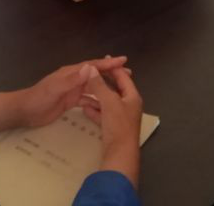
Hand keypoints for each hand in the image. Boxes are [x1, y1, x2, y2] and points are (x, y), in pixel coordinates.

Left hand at [18, 55, 128, 127]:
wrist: (24, 112)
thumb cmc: (38, 98)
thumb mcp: (55, 89)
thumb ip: (71, 80)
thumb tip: (89, 69)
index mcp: (70, 73)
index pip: (92, 66)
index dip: (107, 63)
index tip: (123, 60)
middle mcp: (73, 79)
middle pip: (95, 75)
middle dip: (111, 74)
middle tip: (128, 75)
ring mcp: (71, 90)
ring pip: (93, 86)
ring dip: (105, 86)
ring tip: (120, 90)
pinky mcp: (69, 101)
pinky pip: (87, 99)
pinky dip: (96, 100)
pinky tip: (105, 105)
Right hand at [80, 66, 142, 186]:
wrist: (120, 154)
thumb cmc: (119, 125)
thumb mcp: (109, 102)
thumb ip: (100, 85)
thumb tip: (91, 69)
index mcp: (132, 96)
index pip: (123, 77)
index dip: (113, 68)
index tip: (103, 59)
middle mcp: (128, 105)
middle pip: (114, 89)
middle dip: (101, 83)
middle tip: (89, 74)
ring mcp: (120, 117)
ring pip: (107, 103)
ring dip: (95, 97)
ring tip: (82, 92)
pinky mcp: (113, 128)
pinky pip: (103, 115)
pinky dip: (94, 111)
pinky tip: (83, 109)